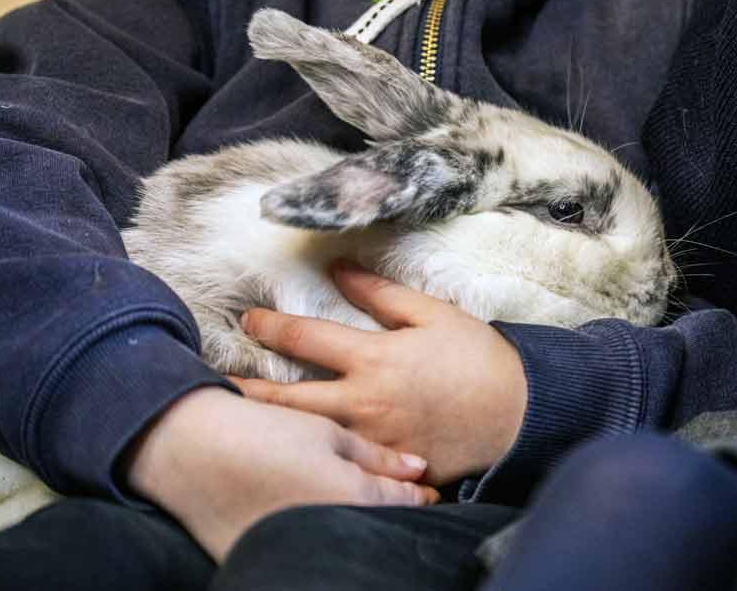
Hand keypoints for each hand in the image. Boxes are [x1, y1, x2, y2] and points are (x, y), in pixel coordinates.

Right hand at [125, 387, 438, 561]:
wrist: (188, 448)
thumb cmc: (262, 432)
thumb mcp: (327, 434)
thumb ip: (377, 457)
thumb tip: (418, 468)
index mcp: (354, 495)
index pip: (402, 505)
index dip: (417, 495)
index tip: (423, 488)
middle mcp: (333, 529)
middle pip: (378, 528)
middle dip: (390, 512)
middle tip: (392, 495)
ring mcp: (300, 547)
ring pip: (346, 540)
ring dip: (356, 524)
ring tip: (350, 503)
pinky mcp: (264, 560)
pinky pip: (309, 549)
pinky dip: (320, 536)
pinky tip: (317, 517)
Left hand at [232, 261, 527, 484]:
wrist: (516, 412)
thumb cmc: (476, 358)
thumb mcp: (433, 314)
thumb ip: (381, 294)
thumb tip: (339, 269)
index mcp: (373, 358)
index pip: (305, 337)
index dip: (270, 325)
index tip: (249, 319)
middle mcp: (363, 403)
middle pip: (287, 400)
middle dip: (248, 390)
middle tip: (219, 384)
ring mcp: (372, 441)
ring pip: (306, 436)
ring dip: (272, 426)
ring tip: (244, 419)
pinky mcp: (386, 468)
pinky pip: (340, 464)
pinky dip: (315, 454)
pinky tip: (297, 449)